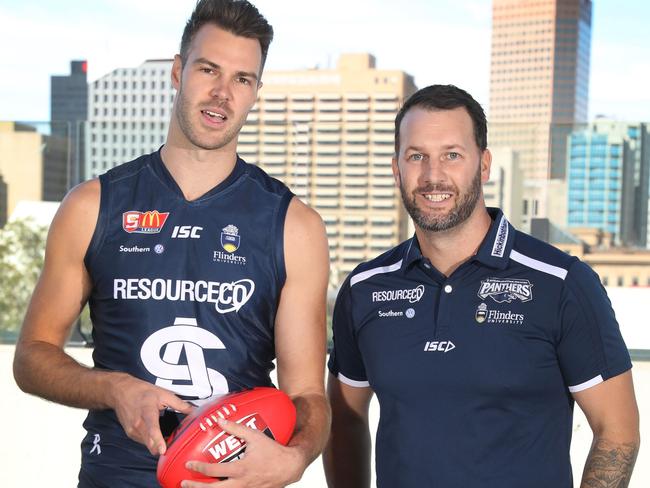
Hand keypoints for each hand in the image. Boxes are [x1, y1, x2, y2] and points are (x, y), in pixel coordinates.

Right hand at [109, 373, 193, 454]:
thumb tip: (194, 411)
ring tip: (167, 438)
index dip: (158, 440)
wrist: (120, 392)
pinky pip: (143, 442)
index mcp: (147, 412)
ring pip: (147, 445)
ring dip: (157, 445)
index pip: (152, 428)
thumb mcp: (163, 394)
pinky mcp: (130, 434)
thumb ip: (179, 404)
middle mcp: (137, 424)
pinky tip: (156, 435)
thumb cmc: (142, 392)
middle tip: (174, 445)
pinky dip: (150, 441)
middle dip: (162, 448)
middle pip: (150, 443)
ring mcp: (132, 431)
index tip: (163, 450)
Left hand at [181, 418, 307, 487]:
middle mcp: (241, 483)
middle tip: (184, 483)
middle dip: (197, 487)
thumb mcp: (255, 436)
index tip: (188, 464)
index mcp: (241, 469)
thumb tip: (220, 420)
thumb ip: (236, 428)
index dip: (200, 467)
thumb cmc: (273, 451)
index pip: (215, 471)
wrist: (290, 467)